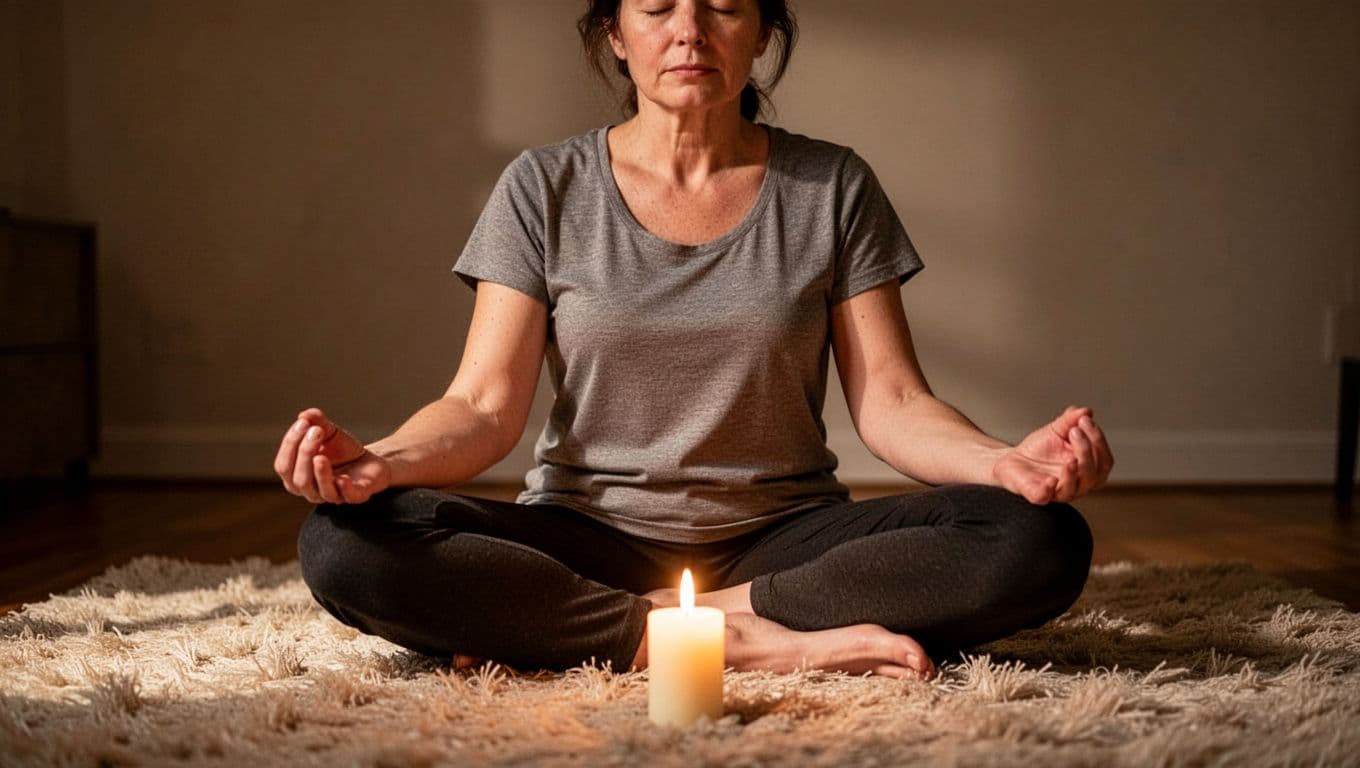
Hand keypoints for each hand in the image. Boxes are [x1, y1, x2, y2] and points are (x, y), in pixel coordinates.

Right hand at [273, 407, 390, 503]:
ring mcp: (333, 495)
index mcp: (297, 476)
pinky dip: (344, 488)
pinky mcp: (356, 495)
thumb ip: (316, 422)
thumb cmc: (341, 449)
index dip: (290, 445)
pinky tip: (343, 478)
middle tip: (317, 431)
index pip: (283, 466)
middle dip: (304, 454)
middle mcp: (311, 490)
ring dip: (320, 472)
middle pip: (298, 480)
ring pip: (320, 491)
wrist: (369, 459)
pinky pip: (348, 497)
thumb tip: (304, 415)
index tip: (303, 423)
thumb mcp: (328, 432)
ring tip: (322, 455)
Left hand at [991, 406, 1113, 504]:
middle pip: (1094, 475)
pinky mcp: (1038, 495)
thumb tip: (1086, 411)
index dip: (1098, 440)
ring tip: (1069, 457)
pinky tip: (1050, 480)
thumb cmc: (1041, 448)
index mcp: (1088, 468)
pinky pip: (1045, 497)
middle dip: (1087, 451)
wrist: (1015, 459)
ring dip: (1074, 472)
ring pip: (1075, 489)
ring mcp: (1058, 492)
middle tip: (1075, 431)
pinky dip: (1049, 489)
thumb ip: (1071, 420)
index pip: (1104, 459)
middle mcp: (1078, 483)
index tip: (1084, 420)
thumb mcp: (1057, 429)